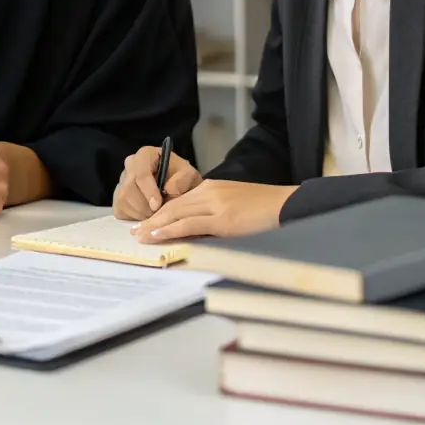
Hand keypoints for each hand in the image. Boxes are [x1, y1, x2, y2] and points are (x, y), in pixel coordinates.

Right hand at [112, 145, 201, 220]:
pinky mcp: (118, 196)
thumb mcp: (188, 175)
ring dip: (140, 213)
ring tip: (155, 215)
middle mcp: (130, 165)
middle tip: (159, 214)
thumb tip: (168, 190)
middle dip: (144, 206)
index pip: (141, 173)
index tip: (157, 205)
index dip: (148, 191)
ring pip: (123, 201)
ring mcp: (122, 180)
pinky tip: (146, 215)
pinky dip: (134, 217)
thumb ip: (181, 180)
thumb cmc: (181, 177)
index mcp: (145, 155)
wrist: (177, 185)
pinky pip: (120, 209)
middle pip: (128, 189)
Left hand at [132, 180, 296, 242]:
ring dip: (155, 226)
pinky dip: (171, 230)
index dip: (161, 212)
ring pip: (177, 214)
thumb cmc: (266, 210)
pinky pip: (190, 224)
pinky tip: (158, 235)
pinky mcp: (223, 220)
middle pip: (173, 206)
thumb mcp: (235, 206)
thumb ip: (215, 214)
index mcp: (213, 188)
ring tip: (140, 236)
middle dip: (152, 220)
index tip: (148, 222)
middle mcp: (210, 192)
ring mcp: (216, 205)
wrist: (288, 205)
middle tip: (136, 231)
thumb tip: (198, 230)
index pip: (180, 200)